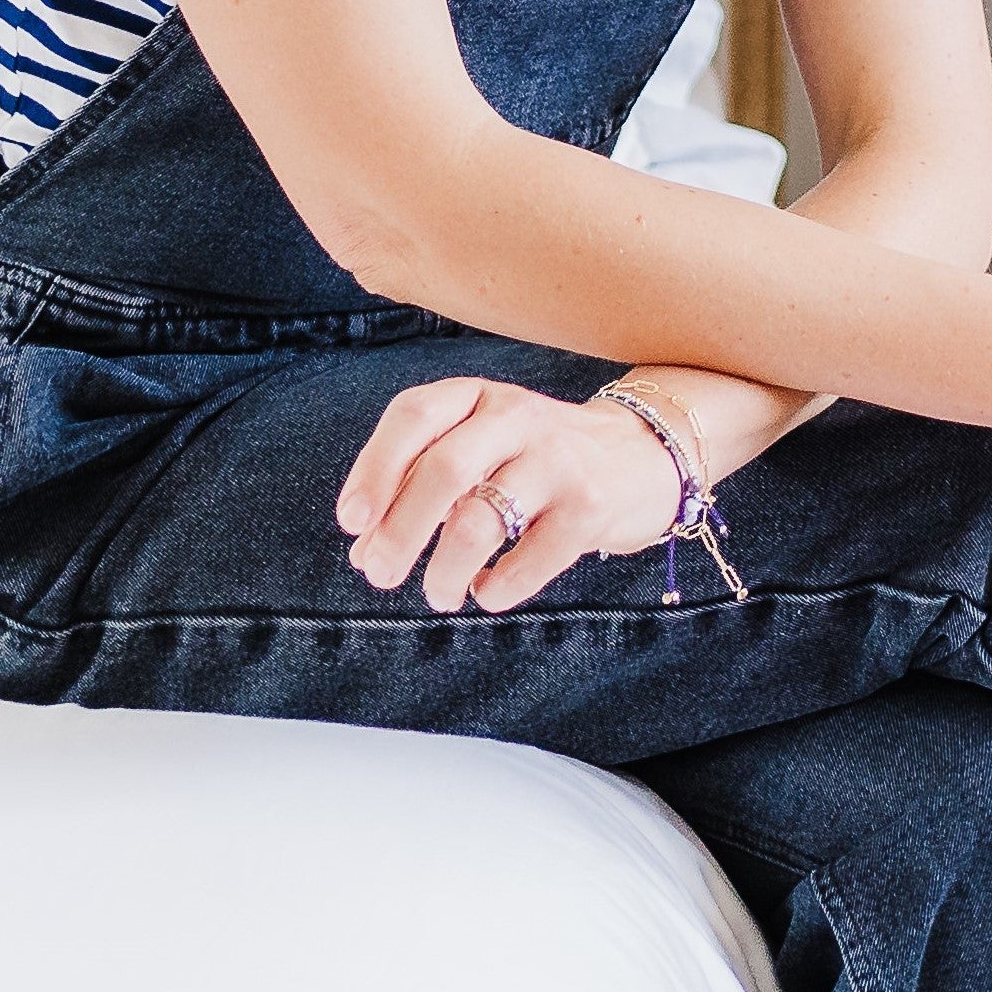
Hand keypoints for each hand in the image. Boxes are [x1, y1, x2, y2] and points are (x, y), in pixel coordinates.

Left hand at [334, 375, 686, 612]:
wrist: (642, 456)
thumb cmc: (536, 460)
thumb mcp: (482, 451)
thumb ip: (421, 490)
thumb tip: (363, 554)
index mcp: (479, 396)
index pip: (414, 414)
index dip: (375, 467)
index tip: (350, 521)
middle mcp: (517, 417)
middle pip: (443, 469)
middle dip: (401, 530)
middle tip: (379, 575)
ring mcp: (557, 460)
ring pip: (482, 519)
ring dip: (446, 569)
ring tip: (439, 595)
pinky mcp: (591, 507)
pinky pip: (531, 557)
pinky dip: (498, 586)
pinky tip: (488, 591)